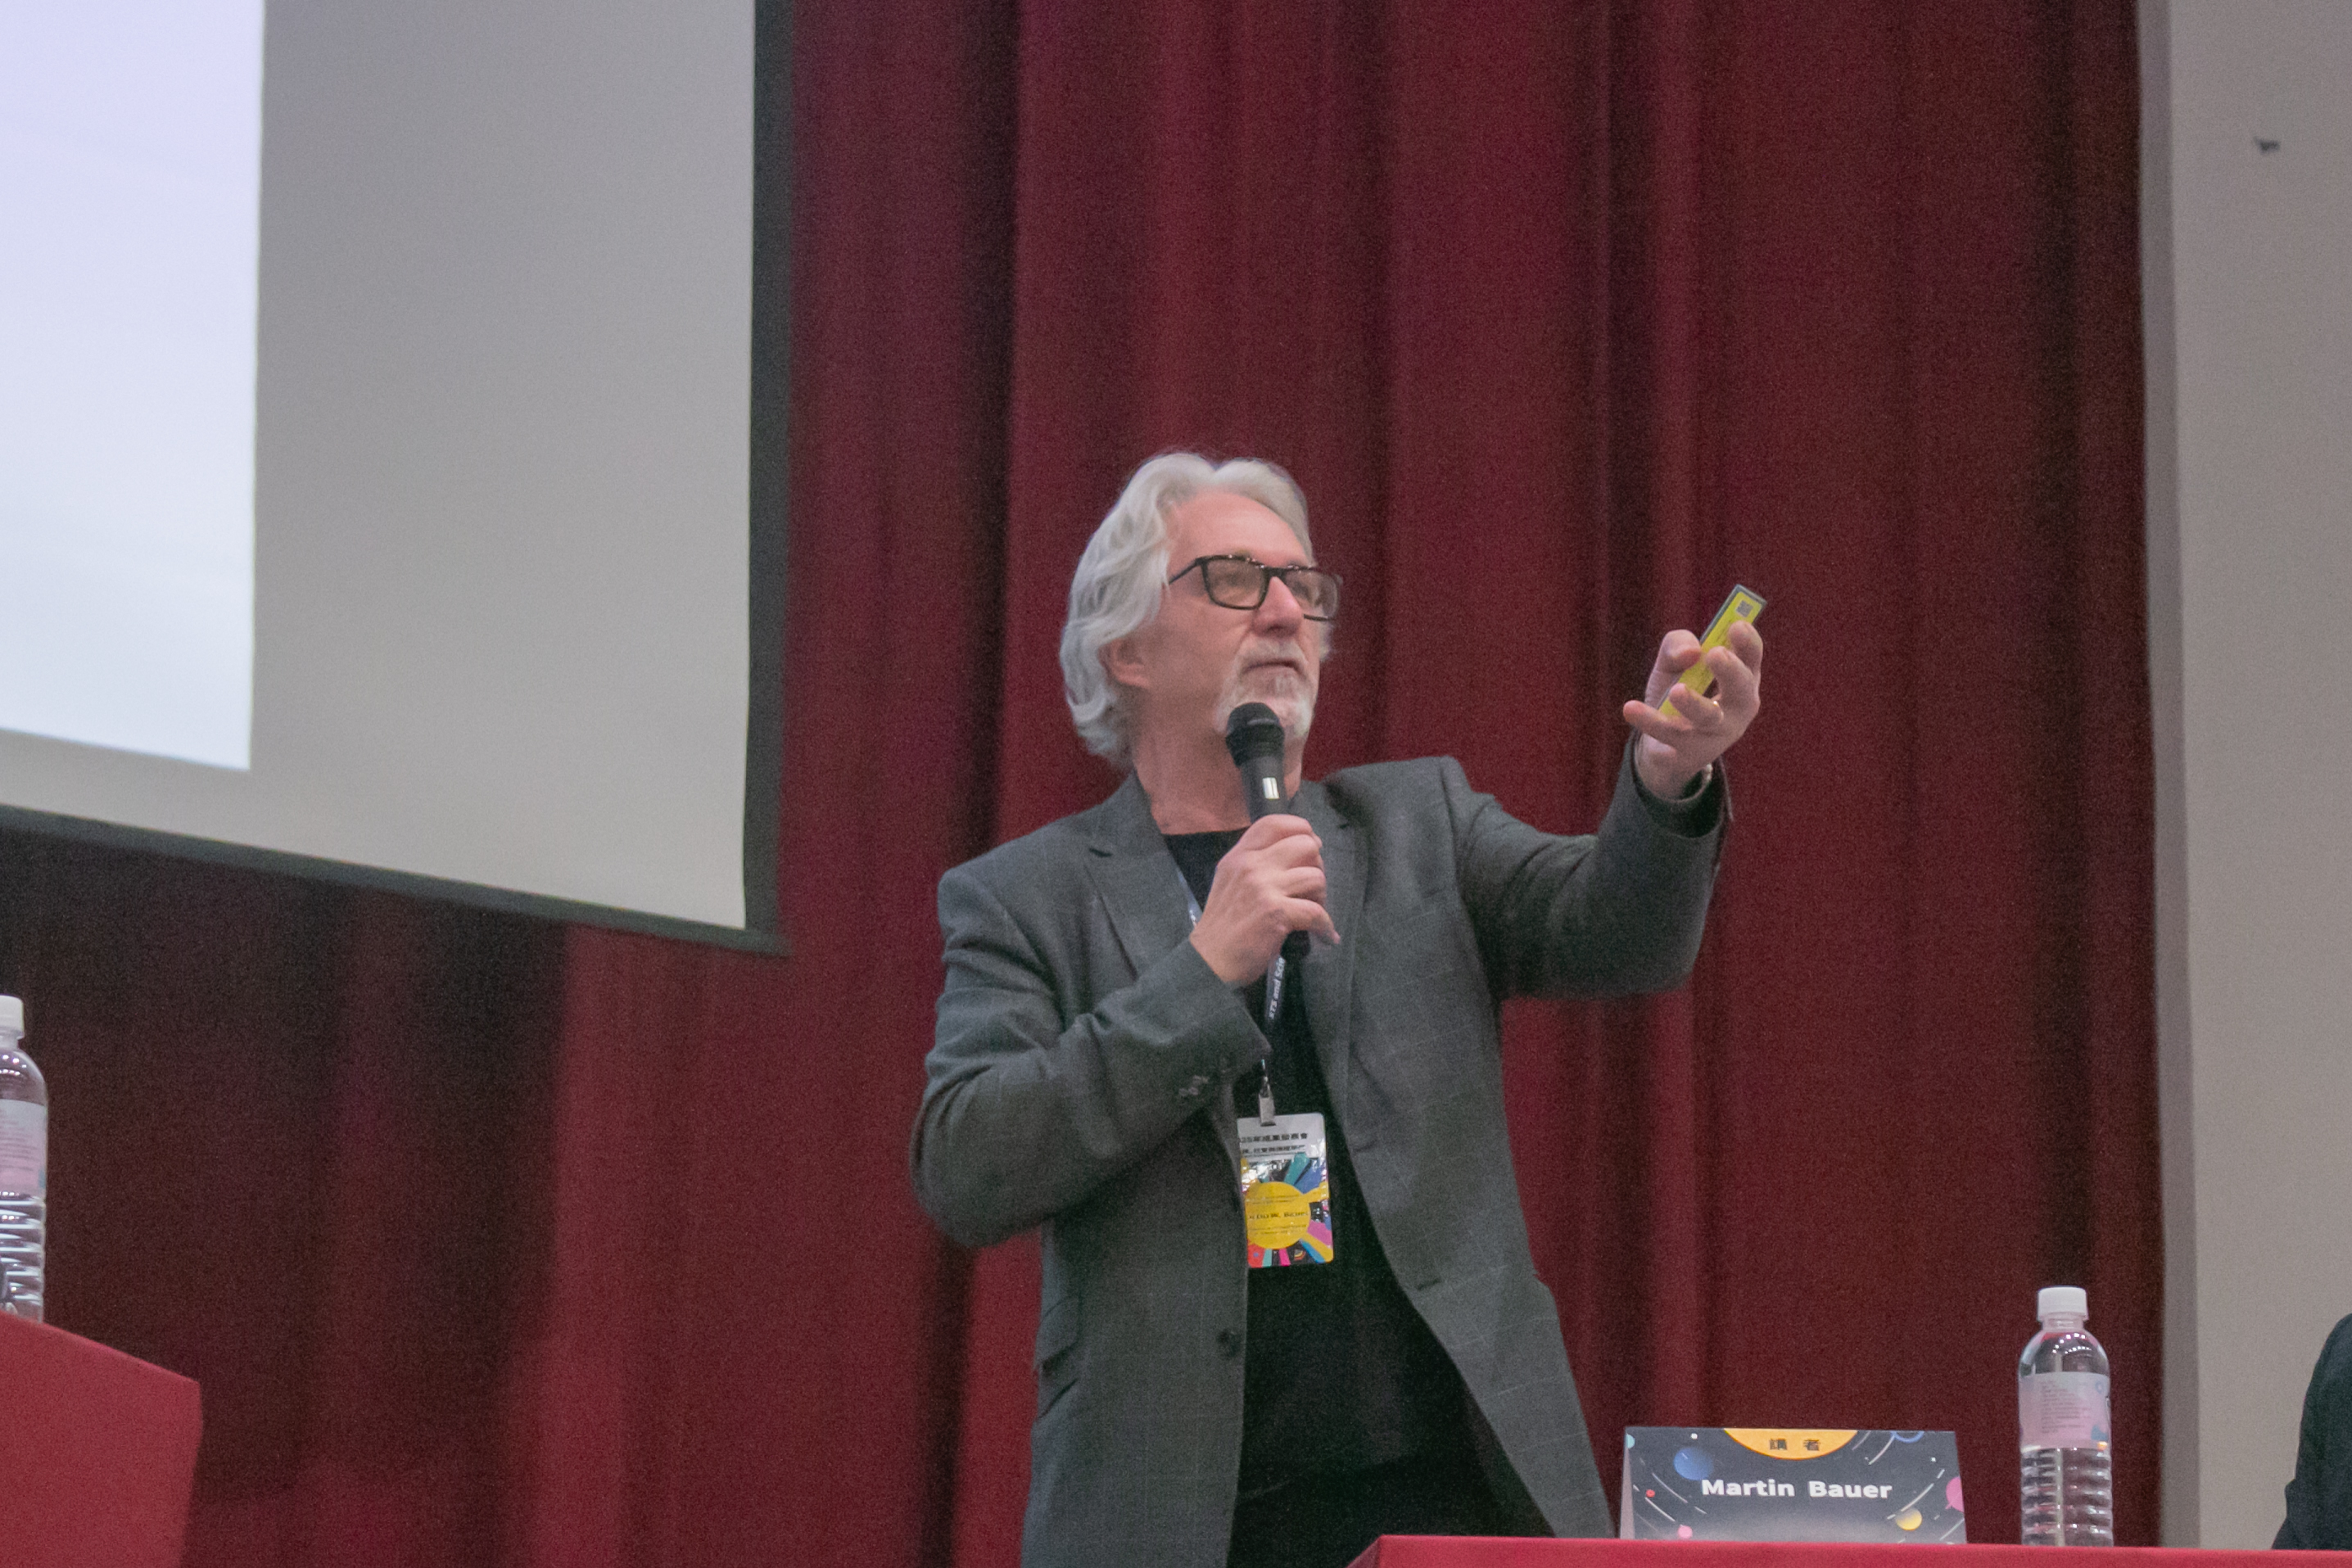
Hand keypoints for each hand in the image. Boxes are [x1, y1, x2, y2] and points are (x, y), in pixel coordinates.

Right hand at [1187, 814, 1339, 984]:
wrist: (1209, 960)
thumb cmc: (1222, 926)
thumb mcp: (1230, 882)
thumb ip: (1254, 865)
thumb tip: (1293, 856)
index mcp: (1239, 856)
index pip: (1274, 823)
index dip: (1300, 828)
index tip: (1310, 846)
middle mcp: (1251, 865)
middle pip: (1305, 844)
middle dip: (1317, 865)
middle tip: (1311, 887)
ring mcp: (1264, 887)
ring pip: (1316, 876)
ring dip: (1322, 897)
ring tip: (1314, 913)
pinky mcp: (1276, 912)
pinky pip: (1317, 911)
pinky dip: (1326, 926)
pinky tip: (1324, 935)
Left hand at [1622, 621, 1763, 796]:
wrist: (1663, 744)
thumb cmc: (1680, 691)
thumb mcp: (1674, 664)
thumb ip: (1677, 646)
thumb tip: (1690, 652)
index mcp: (1741, 678)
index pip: (1751, 658)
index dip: (1748, 641)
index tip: (1736, 625)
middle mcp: (1737, 707)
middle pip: (1741, 689)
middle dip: (1731, 670)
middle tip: (1716, 654)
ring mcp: (1717, 733)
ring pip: (1709, 717)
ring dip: (1694, 703)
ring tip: (1677, 691)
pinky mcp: (1690, 752)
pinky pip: (1670, 735)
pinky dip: (1650, 721)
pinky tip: (1630, 708)